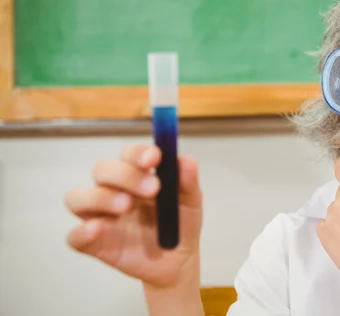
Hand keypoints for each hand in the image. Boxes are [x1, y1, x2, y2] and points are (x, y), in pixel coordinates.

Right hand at [65, 144, 202, 288]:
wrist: (179, 260)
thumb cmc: (181, 222)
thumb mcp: (191, 201)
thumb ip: (188, 181)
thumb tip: (187, 161)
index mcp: (137, 174)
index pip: (129, 155)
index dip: (138, 153)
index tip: (155, 158)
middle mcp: (114, 190)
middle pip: (102, 170)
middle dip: (125, 175)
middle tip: (153, 189)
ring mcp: (101, 216)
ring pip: (77, 198)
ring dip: (100, 198)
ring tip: (126, 206)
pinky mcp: (95, 244)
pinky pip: (74, 236)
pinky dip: (81, 232)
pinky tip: (97, 229)